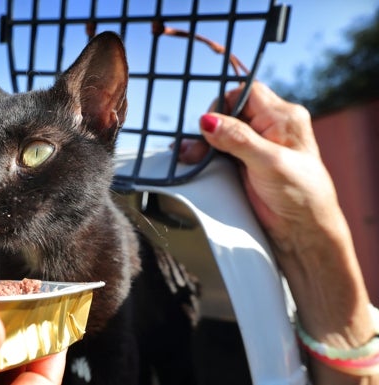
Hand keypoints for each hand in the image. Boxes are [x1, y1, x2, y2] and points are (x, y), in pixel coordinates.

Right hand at [182, 82, 331, 251]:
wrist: (302, 231)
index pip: (246, 92)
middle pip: (229, 113)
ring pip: (221, 132)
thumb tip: (207, 120)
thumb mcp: (269, 163)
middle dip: (209, 129)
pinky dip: (205, 155)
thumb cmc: (300, 195)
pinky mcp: (244, 163)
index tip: (211, 126)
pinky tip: (192, 161)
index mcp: (283, 117)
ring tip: (188, 157)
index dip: (225, 104)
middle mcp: (269, 126)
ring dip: (202, 144)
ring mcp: (256, 145)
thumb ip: (238, 139)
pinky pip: (220, 150)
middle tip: (195, 150)